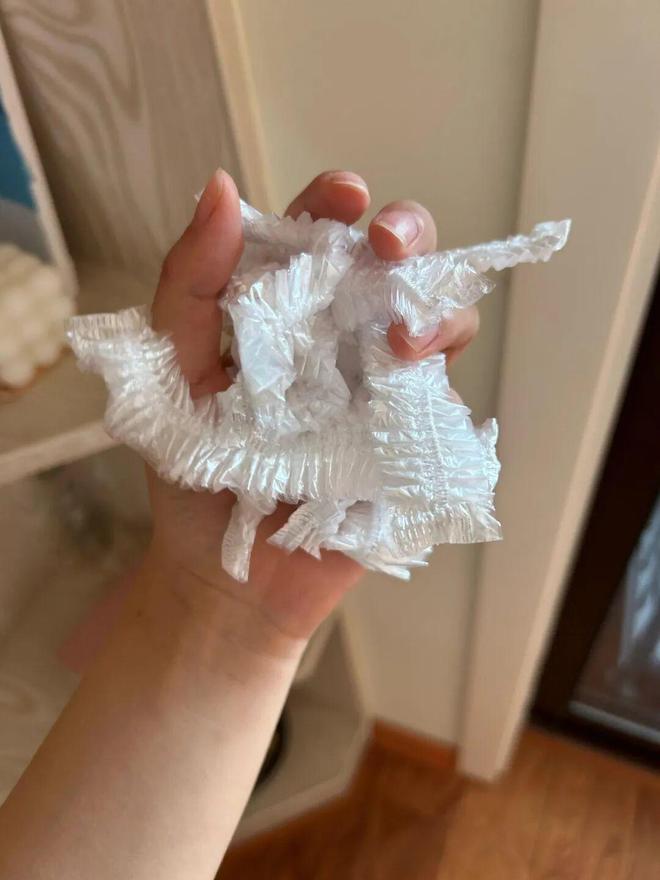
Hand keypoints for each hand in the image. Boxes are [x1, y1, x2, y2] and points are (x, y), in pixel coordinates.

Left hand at [146, 170, 479, 647]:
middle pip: (394, 266)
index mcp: (284, 313)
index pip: (317, 238)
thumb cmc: (191, 476)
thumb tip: (221, 187)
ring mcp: (378, 388)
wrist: (225, 577)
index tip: (344, 196)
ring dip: (431, 311)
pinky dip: (437, 379)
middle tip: (389, 244)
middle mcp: (340, 340)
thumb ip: (191, 282)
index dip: (335, 204)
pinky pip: (441, 396)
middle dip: (407, 238)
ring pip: (434, 320)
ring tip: (400, 338)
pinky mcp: (405, 440)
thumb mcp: (172, 370)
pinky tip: (411, 383)